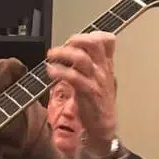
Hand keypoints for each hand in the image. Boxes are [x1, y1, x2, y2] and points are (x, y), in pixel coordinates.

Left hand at [47, 31, 116, 155]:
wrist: (103, 125)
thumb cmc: (97, 102)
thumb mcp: (98, 79)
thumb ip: (89, 65)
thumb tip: (74, 52)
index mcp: (106, 65)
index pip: (108, 41)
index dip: (92, 34)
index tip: (76, 39)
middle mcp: (103, 69)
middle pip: (94, 44)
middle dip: (76, 39)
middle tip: (63, 44)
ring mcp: (96, 80)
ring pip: (81, 59)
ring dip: (63, 53)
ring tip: (51, 55)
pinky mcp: (88, 92)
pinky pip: (74, 77)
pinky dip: (60, 71)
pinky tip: (51, 70)